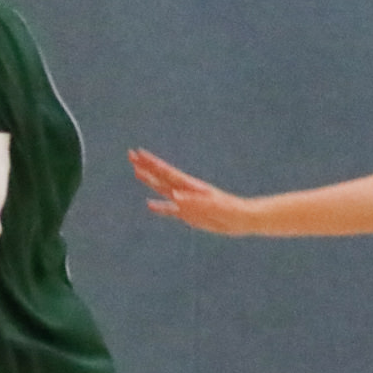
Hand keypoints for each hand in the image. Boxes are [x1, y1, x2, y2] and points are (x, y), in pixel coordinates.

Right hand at [127, 148, 251, 234]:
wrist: (242, 218)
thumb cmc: (230, 211)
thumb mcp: (212, 205)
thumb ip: (193, 201)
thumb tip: (174, 195)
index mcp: (190, 187)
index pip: (166, 172)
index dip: (151, 163)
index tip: (137, 153)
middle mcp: (185, 191)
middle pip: (161, 176)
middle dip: (146, 166)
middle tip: (130, 155)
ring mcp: (186, 202)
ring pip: (162, 190)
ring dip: (150, 182)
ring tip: (137, 173)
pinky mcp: (189, 215)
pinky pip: (170, 210)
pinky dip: (159, 208)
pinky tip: (150, 205)